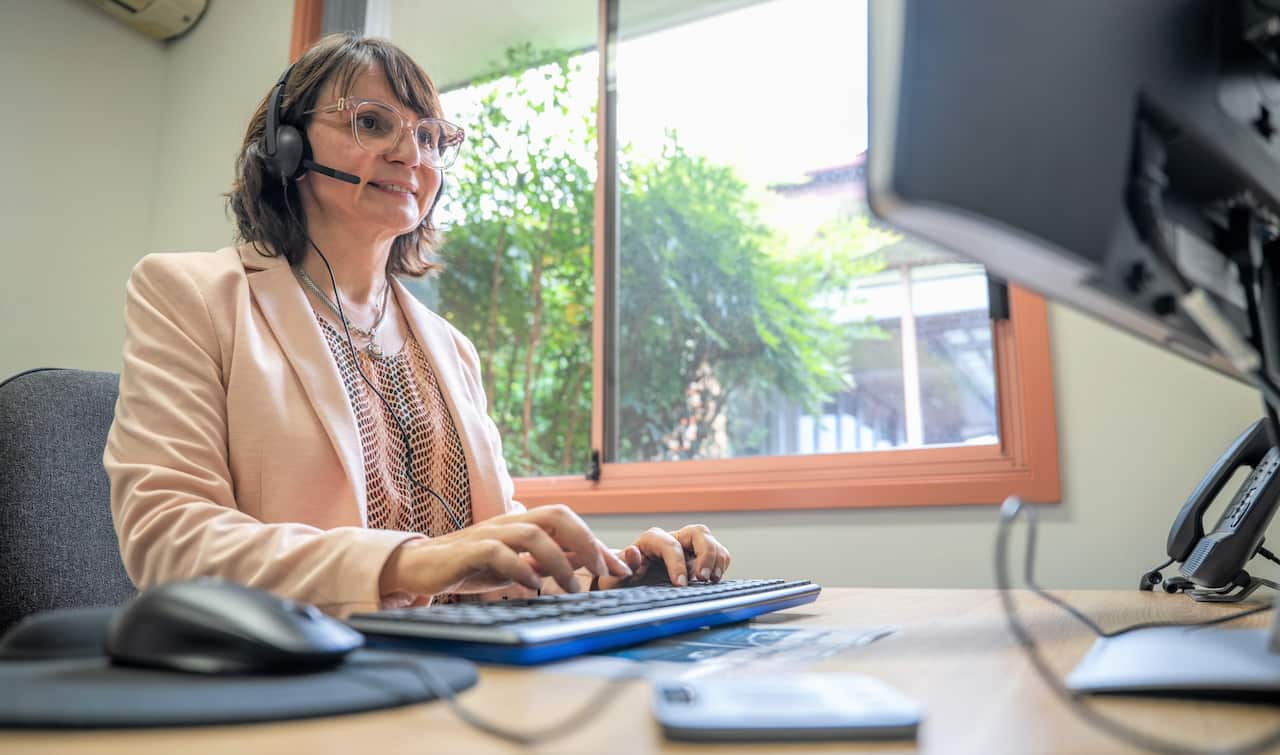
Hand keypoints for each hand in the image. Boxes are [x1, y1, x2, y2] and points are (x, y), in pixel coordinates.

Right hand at [379, 504, 632, 597]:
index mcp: (523, 523)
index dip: (597, 542)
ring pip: (532, 533)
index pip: (568, 522)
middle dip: (585, 541)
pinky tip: (531, 587)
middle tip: (601, 572)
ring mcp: (489, 533)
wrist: (420, 566)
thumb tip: (585, 565)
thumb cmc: (472, 564)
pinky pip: (497, 552)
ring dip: (557, 560)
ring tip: (569, 587)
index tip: (620, 568)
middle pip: (556, 515)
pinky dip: (519, 568)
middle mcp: (509, 522)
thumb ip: (546, 562)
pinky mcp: (467, 551)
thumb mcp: (516, 563)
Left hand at [596, 524, 730, 589]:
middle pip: (698, 533)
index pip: (669, 544)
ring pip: (711, 542)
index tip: (680, 584)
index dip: (677, 563)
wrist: (629, 585)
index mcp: (651, 541)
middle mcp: (673, 539)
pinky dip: (720, 566)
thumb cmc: (622, 580)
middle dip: (705, 554)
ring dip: (716, 560)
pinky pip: (718, 555)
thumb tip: (632, 552)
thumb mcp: (616, 576)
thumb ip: (624, 565)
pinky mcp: (699, 559)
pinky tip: (713, 581)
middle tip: (702, 578)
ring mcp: (688, 548)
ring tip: (710, 581)